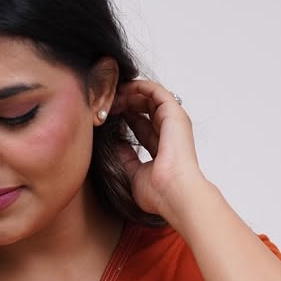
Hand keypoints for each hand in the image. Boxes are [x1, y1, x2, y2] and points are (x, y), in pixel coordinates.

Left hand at [111, 78, 210, 218]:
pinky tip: (123, 88)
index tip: (107, 116)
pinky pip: (156, 91)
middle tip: (107, 103)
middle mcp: (170, 132)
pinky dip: (140, 87)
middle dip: (125, 103)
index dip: (125, 119)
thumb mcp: (134, 173)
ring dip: (130, 94)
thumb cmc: (159, 192)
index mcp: (163, 148)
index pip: (142, 127)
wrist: (174, 193)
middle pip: (146, 110)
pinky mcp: (174, 113)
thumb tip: (115, 144)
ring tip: (112, 94)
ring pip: (150, 98)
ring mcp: (174, 122)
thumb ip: (126, 157)